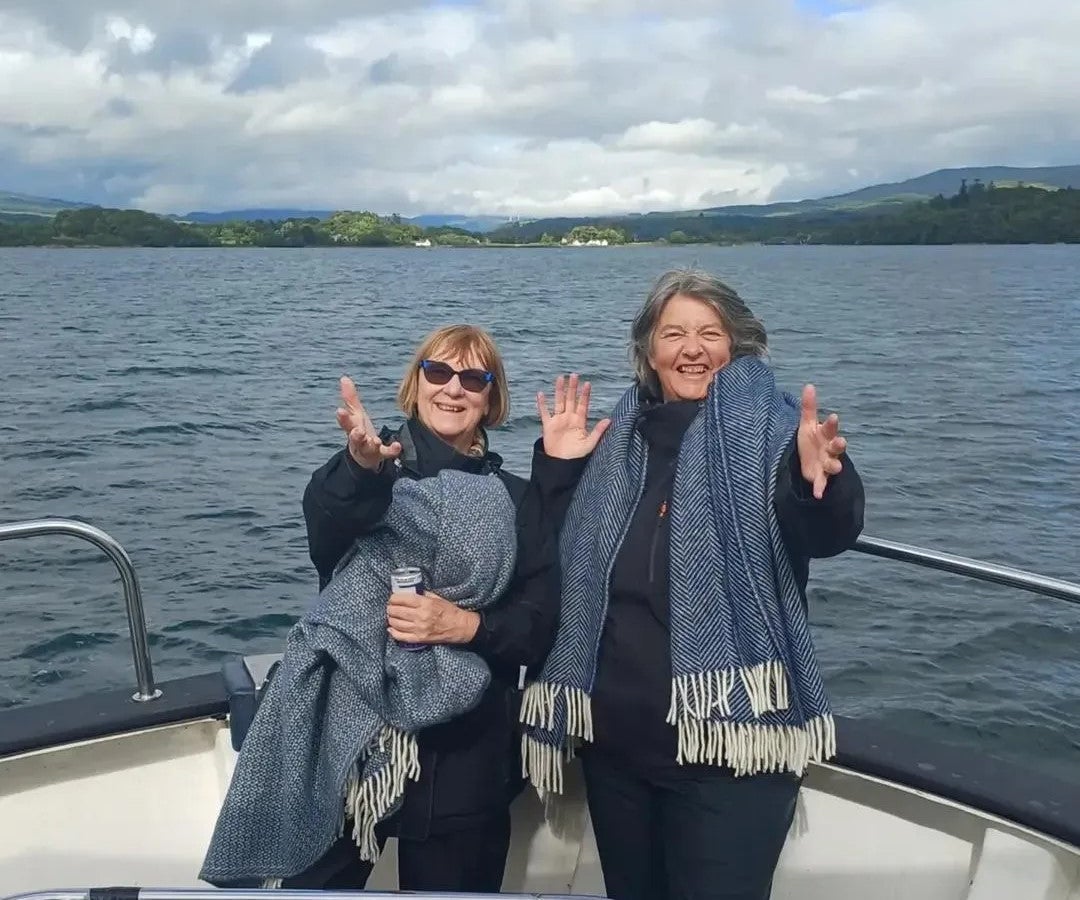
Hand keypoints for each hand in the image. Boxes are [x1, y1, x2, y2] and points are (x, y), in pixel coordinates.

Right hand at [336, 375, 400, 469]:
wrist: (364, 456)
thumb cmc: (359, 430)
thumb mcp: (355, 414)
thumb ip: (350, 398)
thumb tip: (344, 377)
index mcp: (352, 428)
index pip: (345, 422)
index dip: (343, 417)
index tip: (339, 411)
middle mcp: (359, 439)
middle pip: (355, 437)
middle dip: (356, 435)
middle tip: (357, 431)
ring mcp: (369, 448)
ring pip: (368, 447)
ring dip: (371, 444)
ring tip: (375, 441)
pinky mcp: (381, 454)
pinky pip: (387, 453)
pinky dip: (392, 450)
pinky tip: (397, 445)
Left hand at [387, 591, 478, 644]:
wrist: (460, 626)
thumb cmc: (449, 611)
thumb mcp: (437, 598)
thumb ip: (423, 595)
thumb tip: (410, 592)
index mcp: (425, 603)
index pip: (402, 599)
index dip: (393, 598)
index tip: (392, 598)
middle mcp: (420, 616)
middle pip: (396, 611)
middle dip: (390, 608)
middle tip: (390, 607)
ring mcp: (419, 628)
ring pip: (396, 624)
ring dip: (391, 619)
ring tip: (391, 616)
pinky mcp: (420, 639)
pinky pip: (401, 636)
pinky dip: (393, 632)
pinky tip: (391, 628)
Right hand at [536, 373, 610, 458]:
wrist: (562, 464)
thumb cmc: (577, 456)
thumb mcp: (590, 444)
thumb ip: (598, 431)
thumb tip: (609, 420)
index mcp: (579, 422)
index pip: (583, 405)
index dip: (585, 395)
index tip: (587, 384)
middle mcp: (569, 418)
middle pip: (571, 399)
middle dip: (572, 388)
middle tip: (574, 375)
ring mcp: (558, 421)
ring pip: (559, 402)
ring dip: (559, 391)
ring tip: (560, 378)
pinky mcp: (548, 426)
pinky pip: (544, 413)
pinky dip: (542, 404)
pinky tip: (540, 394)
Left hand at [797, 384, 846, 499]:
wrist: (808, 460)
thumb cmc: (811, 439)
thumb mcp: (806, 423)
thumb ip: (808, 406)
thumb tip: (809, 385)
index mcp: (825, 435)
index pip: (830, 427)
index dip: (831, 423)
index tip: (832, 416)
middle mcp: (829, 449)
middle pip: (837, 446)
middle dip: (839, 444)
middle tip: (841, 441)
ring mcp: (826, 463)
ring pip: (834, 464)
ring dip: (835, 465)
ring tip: (837, 467)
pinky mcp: (820, 477)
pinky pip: (822, 483)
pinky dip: (820, 488)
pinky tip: (818, 494)